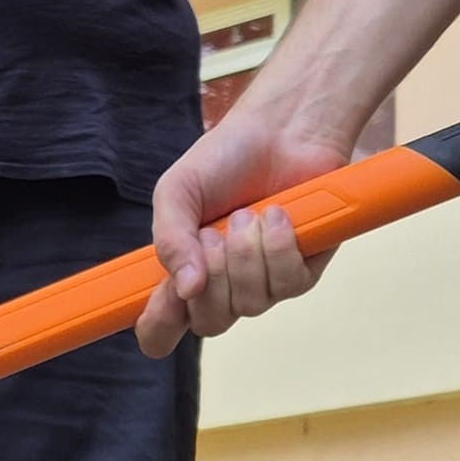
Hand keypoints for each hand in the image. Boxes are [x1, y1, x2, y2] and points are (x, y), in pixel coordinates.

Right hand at [140, 92, 352, 357]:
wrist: (282, 132)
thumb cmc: (226, 159)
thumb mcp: (178, 191)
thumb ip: (169, 239)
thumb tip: (185, 289)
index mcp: (184, 271)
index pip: (162, 324)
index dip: (157, 328)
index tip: (160, 310)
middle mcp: (223, 285)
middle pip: (210, 323)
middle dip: (212, 277)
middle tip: (212, 233)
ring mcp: (264, 283)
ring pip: (251, 303)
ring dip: (246, 254)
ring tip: (246, 213)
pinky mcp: (302, 271)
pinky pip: (288, 284)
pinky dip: (278, 246)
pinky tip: (276, 216)